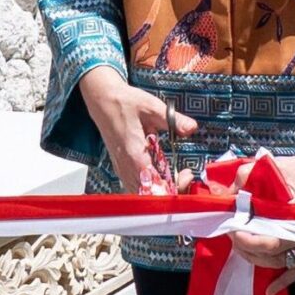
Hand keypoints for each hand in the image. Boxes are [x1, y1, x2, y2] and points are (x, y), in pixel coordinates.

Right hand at [79, 66, 197, 193]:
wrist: (102, 100)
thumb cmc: (125, 103)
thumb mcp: (152, 107)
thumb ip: (173, 120)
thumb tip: (191, 128)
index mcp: (133, 154)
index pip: (153, 186)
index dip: (172, 188)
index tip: (186, 175)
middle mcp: (125, 166)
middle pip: (149, 194)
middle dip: (171, 190)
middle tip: (185, 175)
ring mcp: (122, 168)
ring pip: (142, 192)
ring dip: (162, 188)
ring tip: (178, 175)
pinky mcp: (122, 166)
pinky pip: (137, 185)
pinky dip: (153, 184)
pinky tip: (163, 172)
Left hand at [237, 129, 294, 291]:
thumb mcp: (276, 166)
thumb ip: (247, 176)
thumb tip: (225, 193)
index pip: (268, 239)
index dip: (246, 238)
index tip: (232, 228)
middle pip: (270, 253)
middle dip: (246, 246)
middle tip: (232, 232)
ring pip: (279, 262)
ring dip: (257, 258)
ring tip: (242, 246)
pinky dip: (283, 280)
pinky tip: (270, 289)